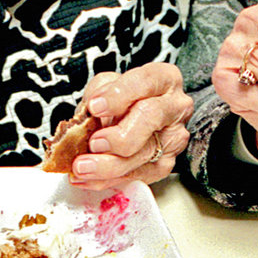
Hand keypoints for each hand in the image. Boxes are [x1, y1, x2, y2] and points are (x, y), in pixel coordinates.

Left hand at [61, 62, 191, 187]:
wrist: (131, 119)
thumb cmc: (120, 100)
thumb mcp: (106, 87)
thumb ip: (97, 97)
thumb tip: (85, 120)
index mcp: (164, 78)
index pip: (145, 82)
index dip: (118, 95)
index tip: (94, 107)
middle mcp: (175, 106)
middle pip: (151, 117)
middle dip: (119, 135)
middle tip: (93, 142)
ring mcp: (174, 137)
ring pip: (144, 153)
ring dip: (108, 164)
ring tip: (82, 167)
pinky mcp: (166, 163)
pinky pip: (138, 175)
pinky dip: (109, 180)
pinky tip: (88, 178)